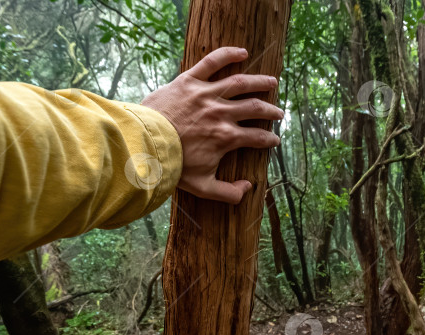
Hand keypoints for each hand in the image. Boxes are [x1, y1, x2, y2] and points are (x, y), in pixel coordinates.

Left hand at [141, 47, 282, 203]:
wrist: (144, 145)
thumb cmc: (172, 166)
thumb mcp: (202, 186)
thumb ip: (228, 192)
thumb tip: (248, 189)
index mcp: (227, 138)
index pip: (258, 137)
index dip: (270, 139)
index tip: (275, 140)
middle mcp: (222, 113)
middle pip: (255, 108)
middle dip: (271, 111)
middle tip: (279, 113)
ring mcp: (207, 94)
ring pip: (241, 83)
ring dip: (260, 82)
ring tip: (272, 82)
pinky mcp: (189, 80)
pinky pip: (212, 63)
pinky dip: (228, 54)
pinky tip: (243, 52)